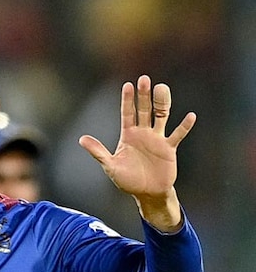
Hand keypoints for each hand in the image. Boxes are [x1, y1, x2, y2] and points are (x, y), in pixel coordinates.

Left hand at [78, 75, 194, 230]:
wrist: (147, 193)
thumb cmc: (127, 180)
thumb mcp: (110, 166)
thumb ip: (98, 152)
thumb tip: (81, 139)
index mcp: (128, 136)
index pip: (127, 113)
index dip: (128, 100)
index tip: (128, 85)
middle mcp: (143, 134)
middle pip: (144, 110)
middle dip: (144, 95)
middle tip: (144, 79)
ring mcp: (157, 139)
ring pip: (161, 116)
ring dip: (163, 103)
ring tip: (162, 88)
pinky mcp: (169, 149)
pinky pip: (177, 135)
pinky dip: (184, 126)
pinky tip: (190, 116)